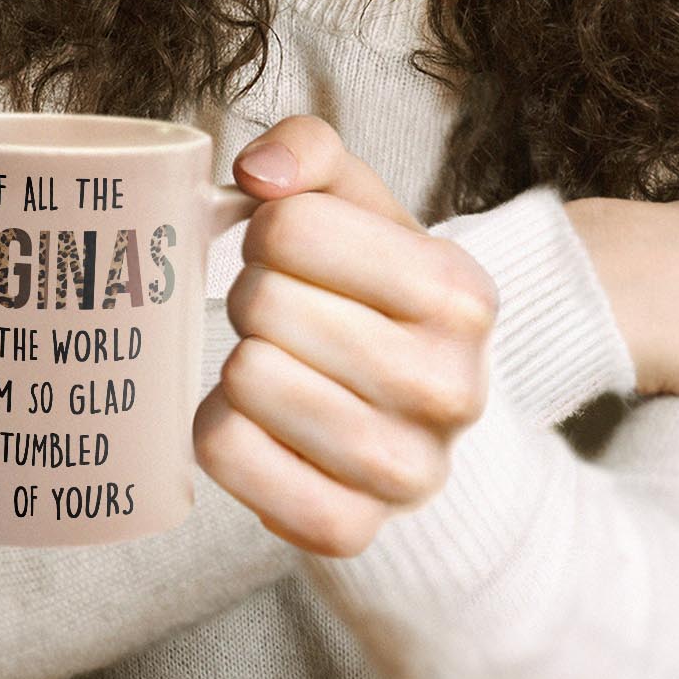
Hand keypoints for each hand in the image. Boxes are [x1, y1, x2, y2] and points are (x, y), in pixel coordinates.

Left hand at [193, 117, 496, 557]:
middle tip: (280, 314)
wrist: (411, 412)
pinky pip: (227, 455)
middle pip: (261, 304)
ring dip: (236, 362)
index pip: (288, 227)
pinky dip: (218, 430)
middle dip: (252, 297)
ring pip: (245, 380)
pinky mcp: (349, 529)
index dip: (267, 231)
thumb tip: (258, 172)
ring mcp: (407, 472)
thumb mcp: (356, 203)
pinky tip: (257, 421)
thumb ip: (309, 149)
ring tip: (275, 363)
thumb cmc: (367, 290)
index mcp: (460, 292)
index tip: (291, 253)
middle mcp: (452, 387)